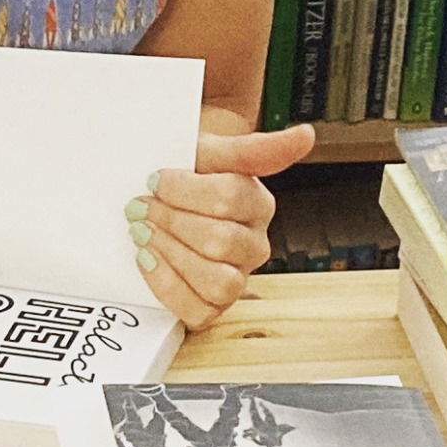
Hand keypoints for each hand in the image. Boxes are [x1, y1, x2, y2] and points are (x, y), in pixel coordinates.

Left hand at [126, 124, 315, 329]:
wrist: (160, 196)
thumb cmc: (187, 174)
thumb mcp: (211, 152)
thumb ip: (254, 148)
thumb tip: (306, 135)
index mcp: (258, 204)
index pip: (229, 198)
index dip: (184, 190)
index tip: (155, 179)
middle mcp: (254, 245)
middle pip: (220, 240)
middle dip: (171, 221)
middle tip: (140, 205)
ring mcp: (236, 278)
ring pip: (218, 281)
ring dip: (170, 254)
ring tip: (142, 232)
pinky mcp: (212, 305)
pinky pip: (198, 311)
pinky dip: (167, 286)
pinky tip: (146, 258)